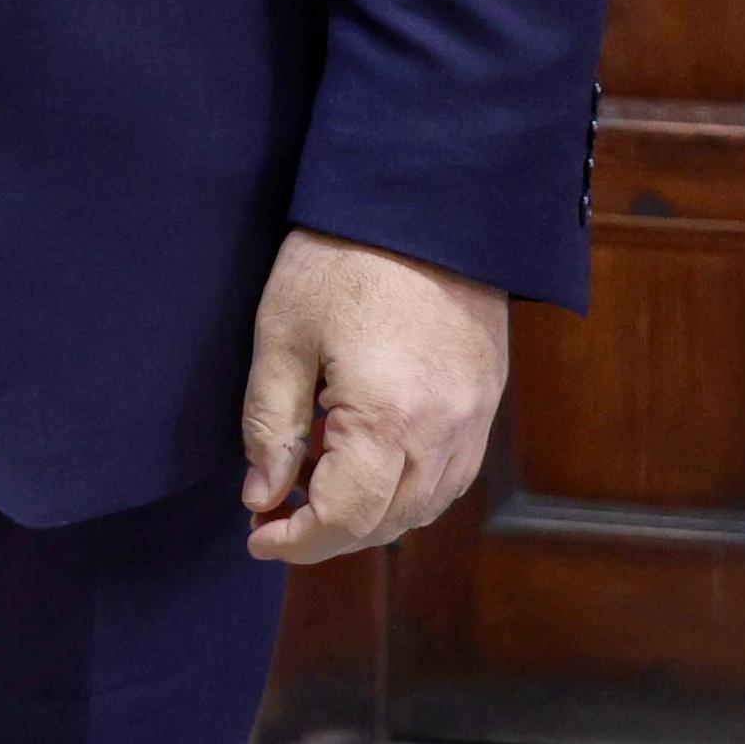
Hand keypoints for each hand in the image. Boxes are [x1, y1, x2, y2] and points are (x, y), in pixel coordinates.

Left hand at [242, 227, 511, 563]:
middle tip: (274, 518)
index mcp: (388, 418)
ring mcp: (474, 421)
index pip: (346, 517)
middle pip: (388, 522)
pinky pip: (450, 476)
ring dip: (370, 516)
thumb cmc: (341, 259)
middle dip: (328, 535)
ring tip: (313, 490)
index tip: (257, 536)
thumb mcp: (282, 335)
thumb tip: (263, 497)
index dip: (297, 541)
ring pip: (425, 507)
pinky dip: (407, 490)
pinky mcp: (487, 402)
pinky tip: (365, 466)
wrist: (425, 202)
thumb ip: (269, 425)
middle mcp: (444, 432)